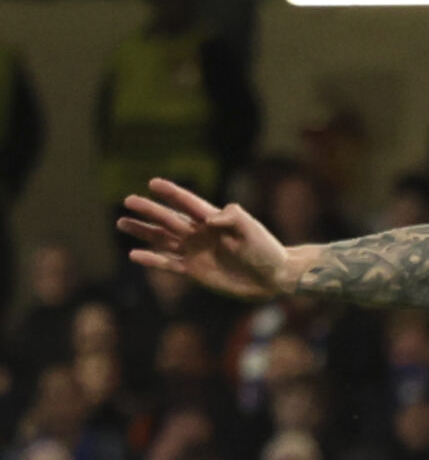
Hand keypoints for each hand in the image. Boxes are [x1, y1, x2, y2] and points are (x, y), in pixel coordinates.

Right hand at [118, 179, 298, 300]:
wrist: (274, 277)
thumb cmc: (266, 249)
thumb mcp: (252, 229)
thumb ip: (232, 218)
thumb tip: (209, 218)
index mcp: (213, 219)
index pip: (188, 203)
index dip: (172, 193)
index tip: (153, 183)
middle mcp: (199, 233)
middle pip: (169, 219)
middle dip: (149, 210)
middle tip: (128, 201)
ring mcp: (195, 252)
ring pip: (163, 239)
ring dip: (143, 231)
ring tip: (122, 222)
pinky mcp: (195, 271)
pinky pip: (169, 264)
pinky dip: (152, 260)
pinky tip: (134, 254)